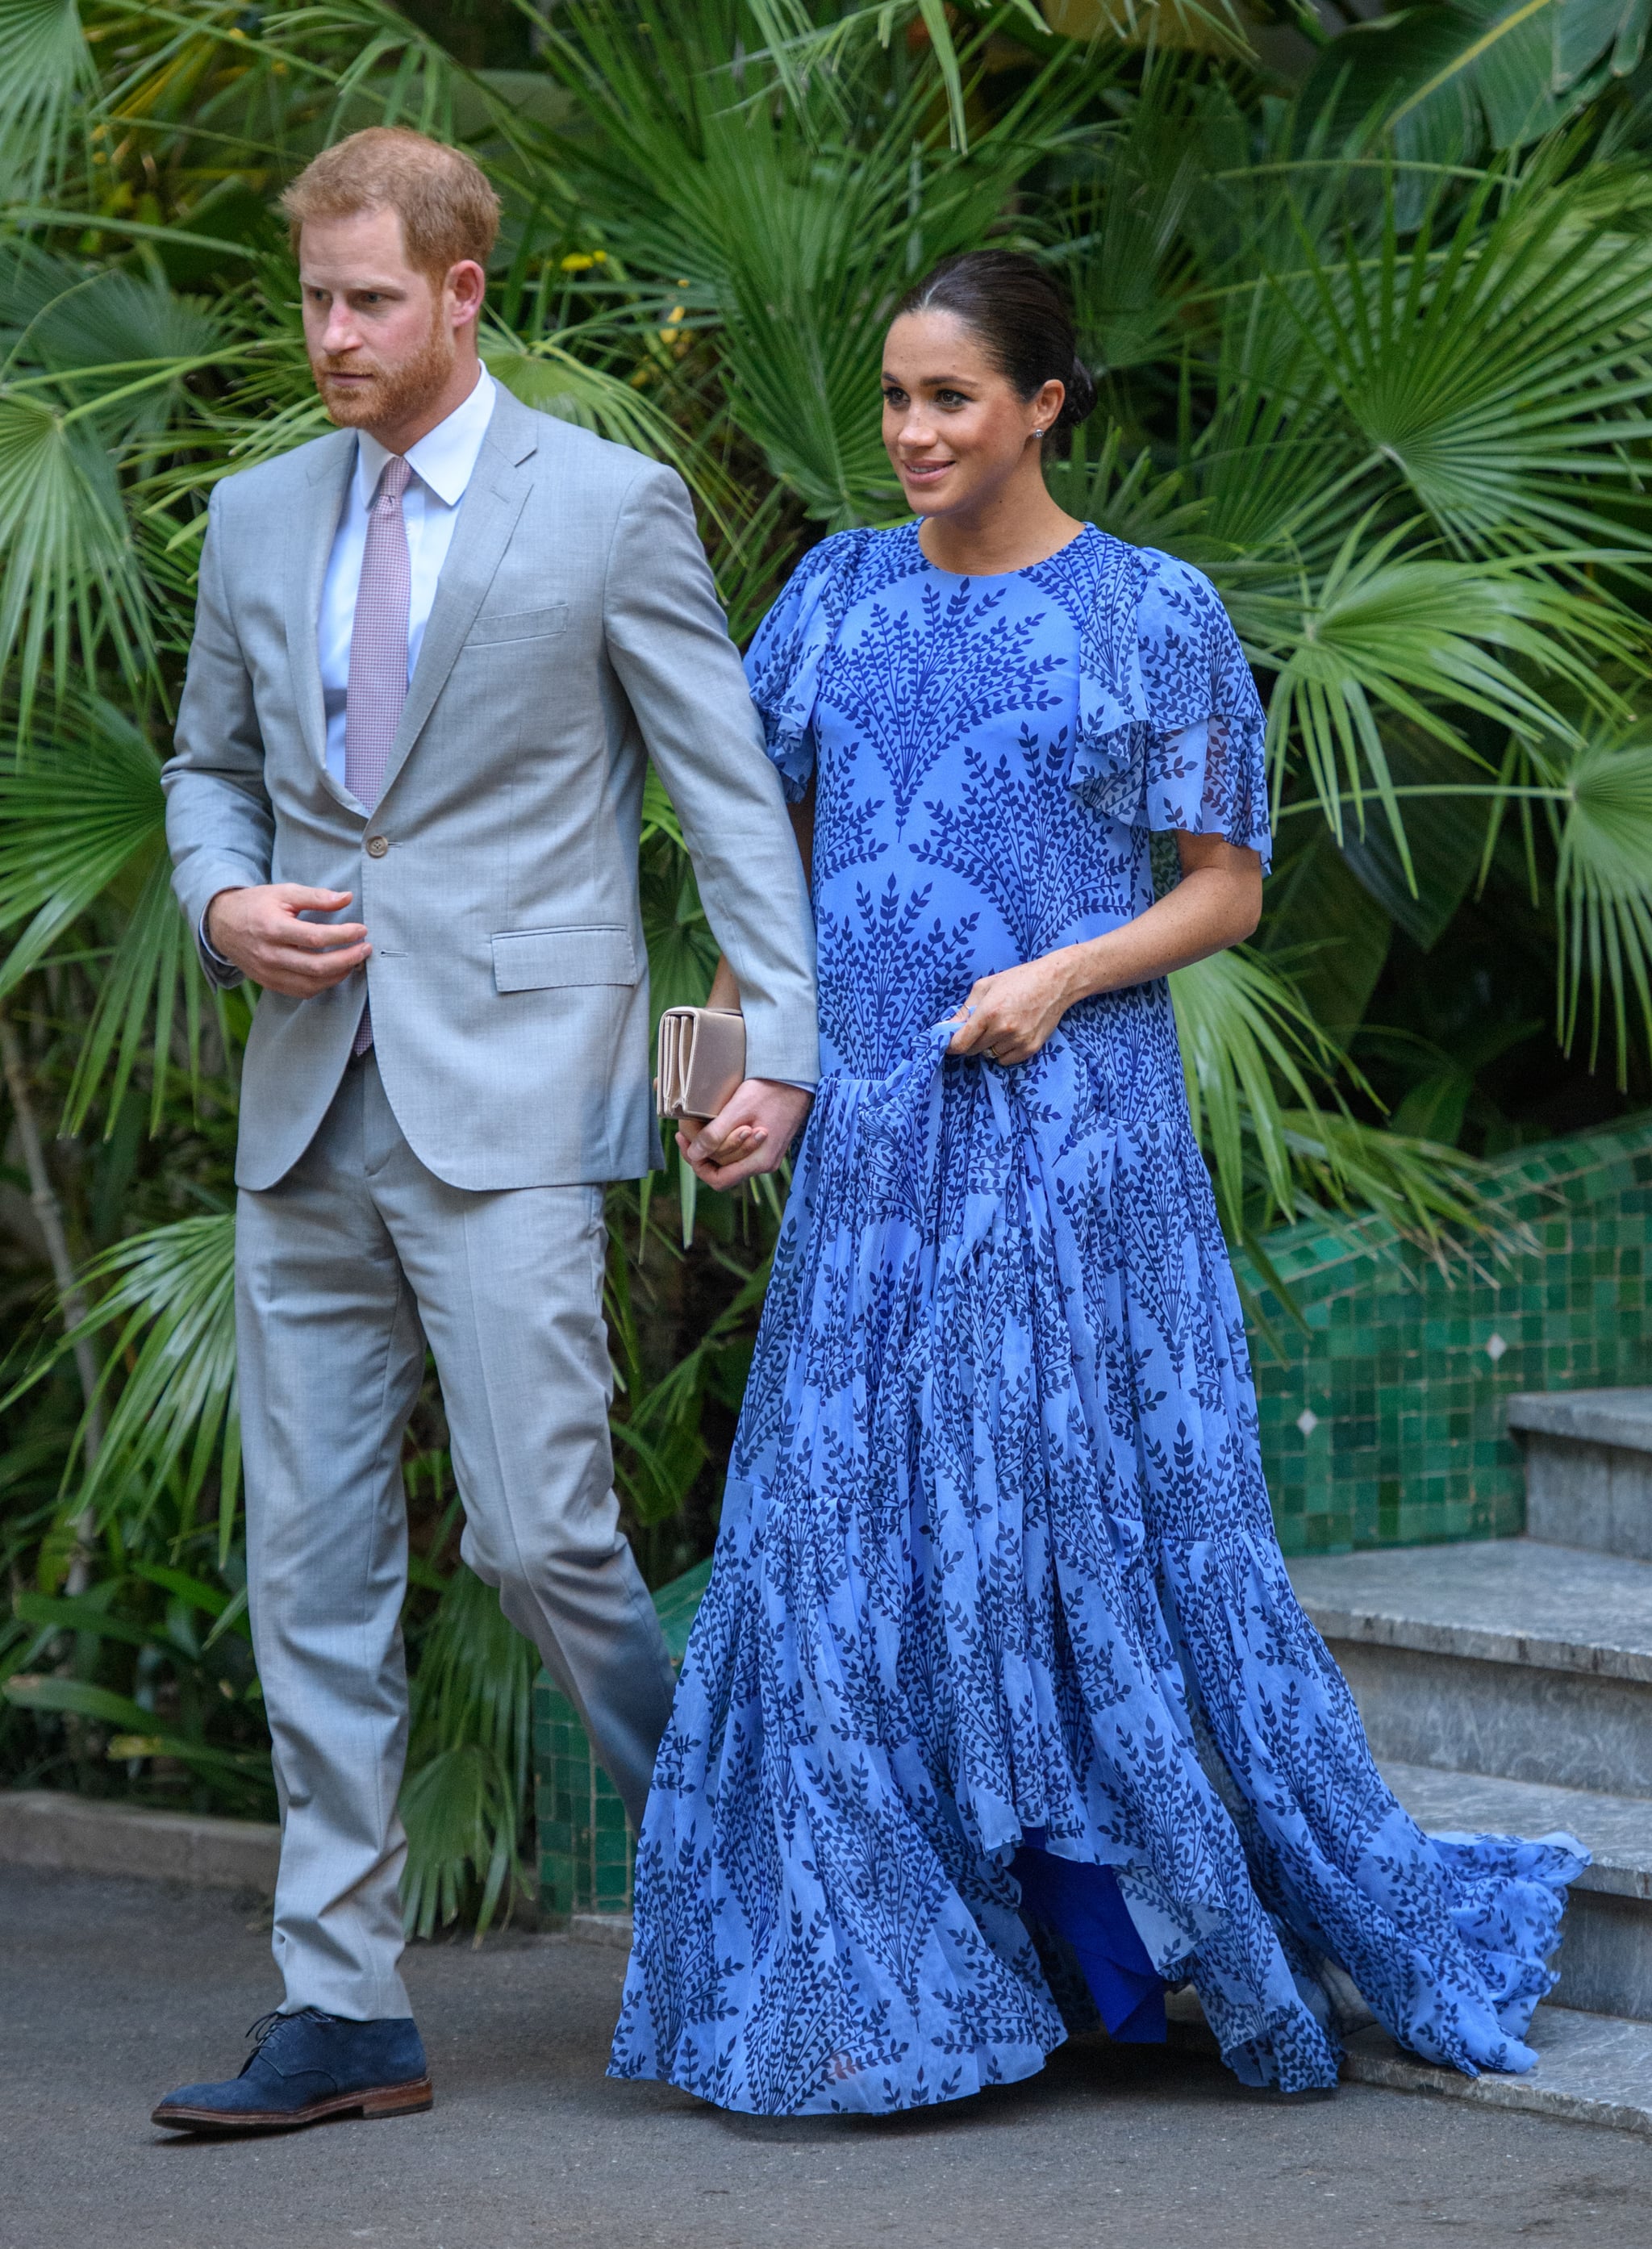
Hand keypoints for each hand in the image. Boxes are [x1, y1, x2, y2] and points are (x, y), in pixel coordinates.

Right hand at [206, 885, 369, 997]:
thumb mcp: (284, 892)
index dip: (343, 935)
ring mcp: (268, 973)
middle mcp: (269, 954)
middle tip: (365, 949)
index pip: (315, 937)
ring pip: (311, 984)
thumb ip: (316, 896)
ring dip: (338, 975)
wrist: (222, 924)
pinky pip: (301, 991)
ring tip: (354, 961)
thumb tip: (347, 898)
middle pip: (316, 966)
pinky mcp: (269, 983)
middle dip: (347, 959)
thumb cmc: (256, 905)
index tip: (361, 930)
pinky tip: (334, 972)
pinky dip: (322, 985)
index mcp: (272, 928)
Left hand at [677, 1079, 812, 1190]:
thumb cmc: (770, 1090)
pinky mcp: (768, 1143)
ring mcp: (768, 1154)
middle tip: (686, 1131)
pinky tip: (717, 1123)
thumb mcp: (739, 1110)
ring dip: (713, 1145)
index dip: (698, 1166)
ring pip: (731, 1159)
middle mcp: (764, 1163)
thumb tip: (694, 1154)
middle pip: (723, 1169)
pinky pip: (741, 1150)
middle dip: (703, 1152)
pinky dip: (726, 1139)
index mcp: (759, 1161)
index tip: (686, 1143)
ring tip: (698, 1125)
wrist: (797, 1078)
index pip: (719, 1180)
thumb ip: (716, 1134)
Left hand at [946, 952, 1079, 1067]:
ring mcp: (1018, 1041)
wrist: (1055, 982)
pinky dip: (1003, 1051)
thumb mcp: (985, 986)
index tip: (949, 1043)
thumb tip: (946, 1028)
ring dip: (989, 1045)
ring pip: (989, 1055)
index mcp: (989, 1012)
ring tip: (1001, 1026)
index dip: (951, 1045)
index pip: (961, 1043)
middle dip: (971, 1041)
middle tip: (979, 1027)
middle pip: (973, 1050)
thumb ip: (964, 1009)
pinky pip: (1005, 1060)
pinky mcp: (1031, 1048)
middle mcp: (1003, 1029)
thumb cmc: (1018, 979)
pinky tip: (1011, 1034)